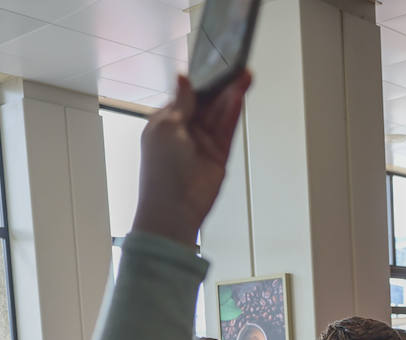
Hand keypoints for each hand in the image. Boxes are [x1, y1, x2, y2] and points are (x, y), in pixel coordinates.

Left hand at [131, 70, 250, 245]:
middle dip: (221, 86)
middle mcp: (185, 131)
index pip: (187, 96)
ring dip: (232, 96)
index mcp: (166, 122)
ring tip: (245, 77)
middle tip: (237, 68)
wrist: (174, 208)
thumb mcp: (166, 127)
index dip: (201, 81)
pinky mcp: (219, 155)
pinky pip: (227, 129)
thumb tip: (183, 79)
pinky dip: (233, 113)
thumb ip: (181, 102)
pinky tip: (240, 97)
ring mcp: (203, 143)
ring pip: (220, 114)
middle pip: (208, 103)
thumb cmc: (160, 170)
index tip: (215, 65)